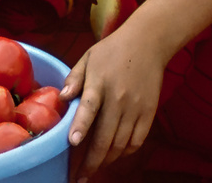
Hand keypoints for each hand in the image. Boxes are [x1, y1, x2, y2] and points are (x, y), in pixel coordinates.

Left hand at [61, 26, 169, 181]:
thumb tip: (62, 98)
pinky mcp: (149, 112)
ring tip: (93, 169)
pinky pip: (137, 141)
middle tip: (79, 176)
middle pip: (106, 136)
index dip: (81, 126)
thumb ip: (74, 79)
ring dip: (106, 161)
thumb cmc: (112, 50)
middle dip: (91, 161)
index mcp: (100, 83)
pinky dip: (124, 153)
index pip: (90, 107)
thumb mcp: (88, 58)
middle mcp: (119, 98)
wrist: (149, 42)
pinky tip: (113, 155)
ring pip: (121, 144)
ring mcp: (136, 107)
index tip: (72, 143)